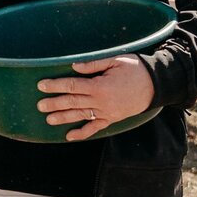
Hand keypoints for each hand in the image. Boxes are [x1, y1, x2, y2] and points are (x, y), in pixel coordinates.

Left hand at [36, 54, 154, 141]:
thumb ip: (93, 64)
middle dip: (54, 103)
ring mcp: (107, 112)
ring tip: (48, 120)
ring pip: (81, 116)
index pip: (72, 86)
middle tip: (39, 105)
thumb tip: (73, 66)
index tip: (41, 85)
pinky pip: (95, 128)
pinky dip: (83, 133)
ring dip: (63, 118)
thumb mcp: (115, 61)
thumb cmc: (135, 69)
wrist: (157, 85)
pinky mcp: (113, 119)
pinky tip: (70, 136)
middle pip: (73, 102)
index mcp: (100, 86)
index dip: (56, 85)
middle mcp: (101, 102)